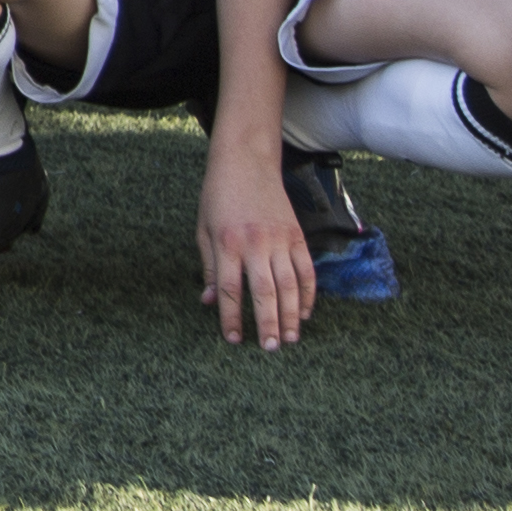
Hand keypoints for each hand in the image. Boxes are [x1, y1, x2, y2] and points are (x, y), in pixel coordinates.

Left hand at [200, 139, 316, 348]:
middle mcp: (256, 243)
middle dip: (267, 324)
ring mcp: (280, 240)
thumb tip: (209, 302)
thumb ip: (211, 268)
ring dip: (291, 315)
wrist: (245, 162)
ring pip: (289, 286)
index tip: (233, 339)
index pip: (231, 290)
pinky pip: (306, 271)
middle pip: (264, 292)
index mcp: (227, 243)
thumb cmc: (218, 196)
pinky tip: (303, 313)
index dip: (231, 317)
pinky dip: (308, 294)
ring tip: (289, 339)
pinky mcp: (297, 235)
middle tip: (270, 348)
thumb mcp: (204, 230)